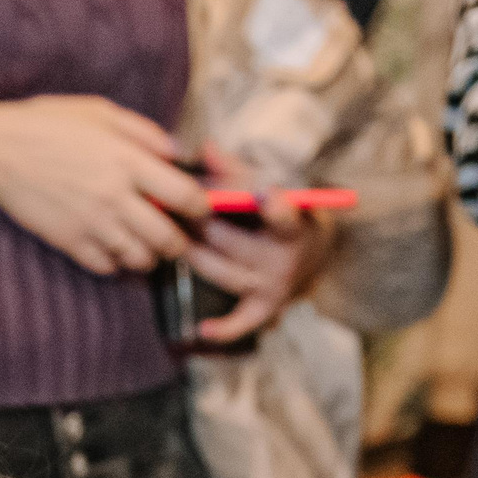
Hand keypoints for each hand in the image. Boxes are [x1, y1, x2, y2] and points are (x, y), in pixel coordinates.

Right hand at [0, 96, 208, 276]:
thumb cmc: (49, 125)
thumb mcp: (100, 113)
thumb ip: (144, 132)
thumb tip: (175, 152)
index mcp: (129, 161)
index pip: (185, 195)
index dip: (201, 208)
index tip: (200, 210)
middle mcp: (116, 196)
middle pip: (167, 238)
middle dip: (178, 243)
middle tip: (176, 238)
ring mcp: (93, 223)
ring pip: (139, 258)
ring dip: (148, 255)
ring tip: (144, 245)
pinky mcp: (70, 241)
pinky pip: (105, 266)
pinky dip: (115, 263)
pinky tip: (112, 249)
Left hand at [185, 153, 323, 342]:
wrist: (312, 252)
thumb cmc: (281, 212)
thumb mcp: (271, 186)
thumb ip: (237, 170)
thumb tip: (206, 147)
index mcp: (293, 224)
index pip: (286, 216)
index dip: (277, 207)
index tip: (266, 194)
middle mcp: (285, 259)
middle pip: (234, 243)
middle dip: (200, 223)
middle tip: (170, 205)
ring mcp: (274, 285)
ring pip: (222, 273)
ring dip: (192, 255)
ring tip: (166, 236)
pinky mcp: (265, 307)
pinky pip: (243, 322)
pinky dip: (225, 328)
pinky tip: (202, 329)